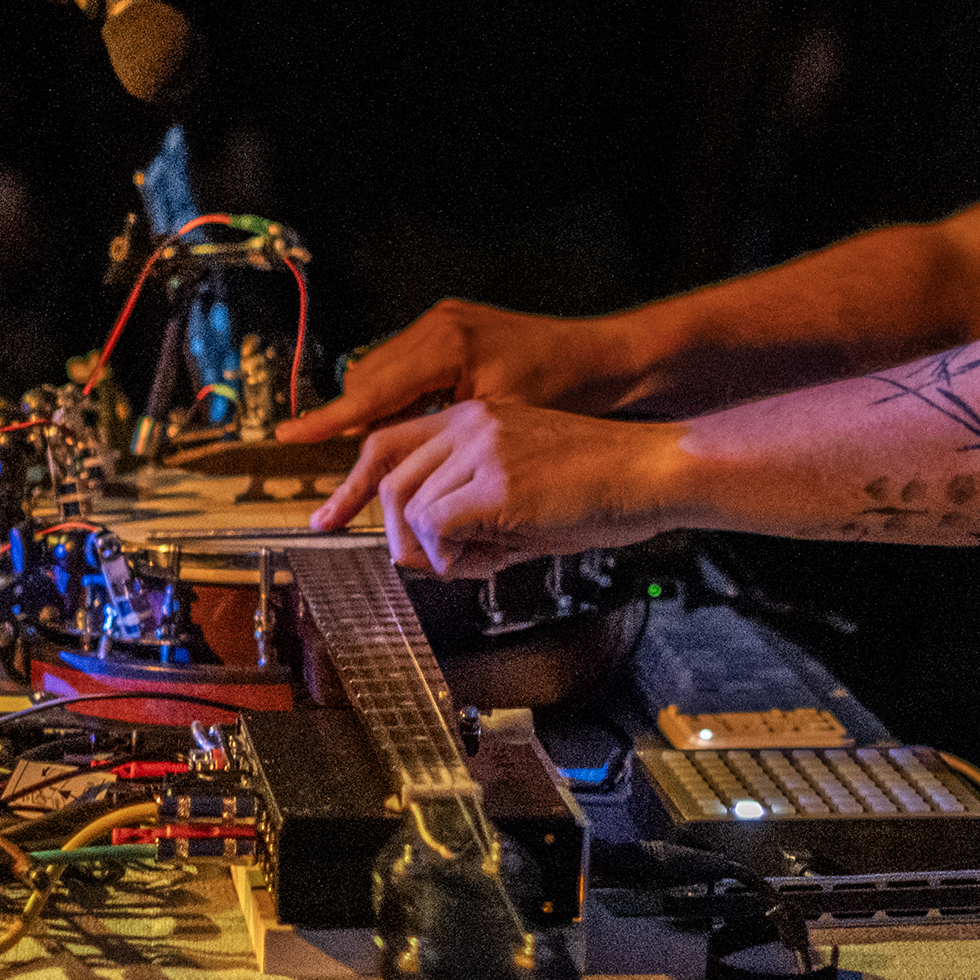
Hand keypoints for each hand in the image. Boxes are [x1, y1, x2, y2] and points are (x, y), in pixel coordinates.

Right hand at [267, 299, 634, 442]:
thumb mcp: (497, 420)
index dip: (328, 421)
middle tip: (351, 476)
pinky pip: (406, 368)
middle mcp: (437, 326)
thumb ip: (442, 435)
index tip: (288, 438)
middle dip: (355, 426)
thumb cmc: (565, 390)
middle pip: (368, 382)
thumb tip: (397, 469)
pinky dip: (402, 399)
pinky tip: (418, 431)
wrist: (605, 358)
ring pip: (384, 375)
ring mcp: (444, 323)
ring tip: (387, 460)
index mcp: (445, 346)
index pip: (371, 389)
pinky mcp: (453, 330)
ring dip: (379, 414)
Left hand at [310, 399, 683, 577]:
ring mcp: (483, 448)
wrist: (653, 471)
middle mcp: (471, 422)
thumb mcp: (525, 487)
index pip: (386, 442)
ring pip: (408, 508)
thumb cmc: (604, 485)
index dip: (350, 486)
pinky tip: (492, 560)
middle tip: (431, 564)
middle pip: (386, 478)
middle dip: (392, 534)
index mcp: (476, 416)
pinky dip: (452, 558)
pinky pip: (437, 527)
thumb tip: (428, 549)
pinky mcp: (498, 483)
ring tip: (483, 559)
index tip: (325, 520)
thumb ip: (472, 505)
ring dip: (433, 551)